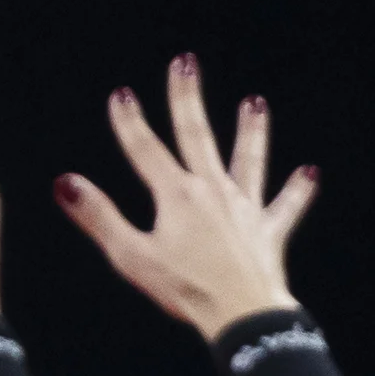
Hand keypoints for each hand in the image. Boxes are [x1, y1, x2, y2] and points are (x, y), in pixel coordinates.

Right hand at [55, 55, 317, 339]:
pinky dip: (297, 191)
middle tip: (185, 63)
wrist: (242, 312)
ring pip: (249, 160)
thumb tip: (64, 183)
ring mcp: (244, 207)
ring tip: (255, 103)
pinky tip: (310, 174)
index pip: (146, 150)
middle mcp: (213, 191)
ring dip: (250, 131)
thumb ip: (99, 216)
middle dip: (187, 98)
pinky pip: (285, 206)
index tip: (121, 95)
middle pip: (197, 135)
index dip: (129, 122)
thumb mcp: (131, 255)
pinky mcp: (268, 230)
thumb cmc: (184, 288)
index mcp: (176, 195)